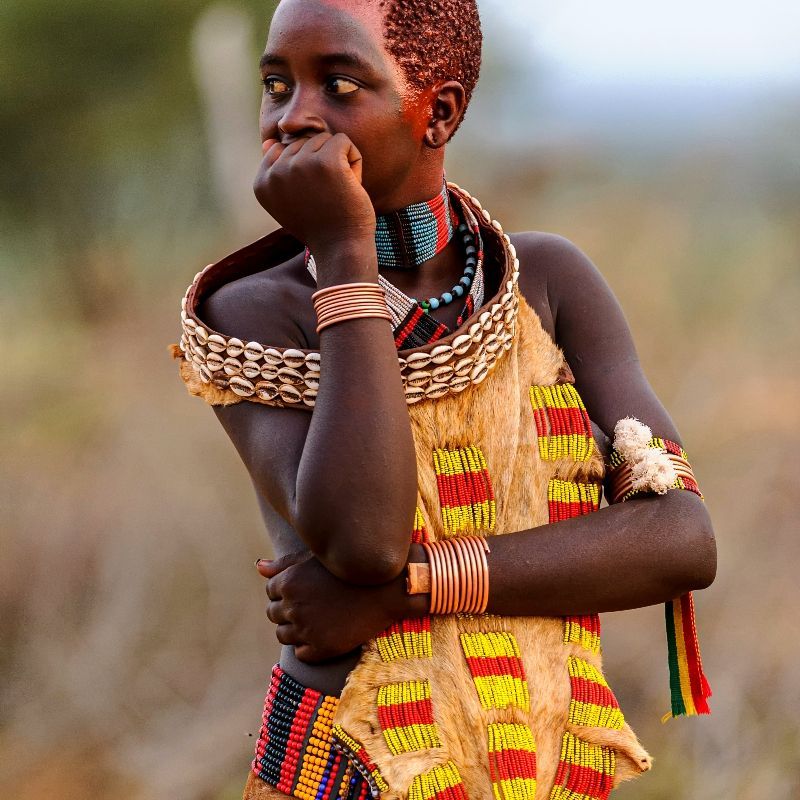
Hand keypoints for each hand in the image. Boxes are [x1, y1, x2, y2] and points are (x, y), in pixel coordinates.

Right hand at [254, 133, 375, 254]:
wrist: (340, 248)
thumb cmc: (320, 227)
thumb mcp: (290, 202)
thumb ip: (276, 172)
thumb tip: (269, 142)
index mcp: (261, 183)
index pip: (284, 150)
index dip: (306, 171)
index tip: (311, 198)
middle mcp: (276, 172)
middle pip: (305, 143)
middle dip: (322, 165)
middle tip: (326, 196)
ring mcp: (300, 164)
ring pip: (324, 139)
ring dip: (338, 163)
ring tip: (338, 191)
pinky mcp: (326, 160)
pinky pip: (343, 141)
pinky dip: (354, 161)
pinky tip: (351, 184)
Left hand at [256, 551, 409, 662]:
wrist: (389, 588)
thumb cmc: (352, 568)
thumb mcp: (316, 559)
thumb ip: (284, 565)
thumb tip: (258, 568)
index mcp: (289, 582)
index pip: (271, 591)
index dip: (288, 590)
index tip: (307, 589)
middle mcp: (293, 606)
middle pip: (274, 614)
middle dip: (288, 610)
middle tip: (315, 605)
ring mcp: (307, 629)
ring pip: (284, 635)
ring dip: (295, 629)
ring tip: (320, 619)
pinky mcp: (322, 648)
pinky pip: (301, 654)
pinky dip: (309, 646)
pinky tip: (327, 632)